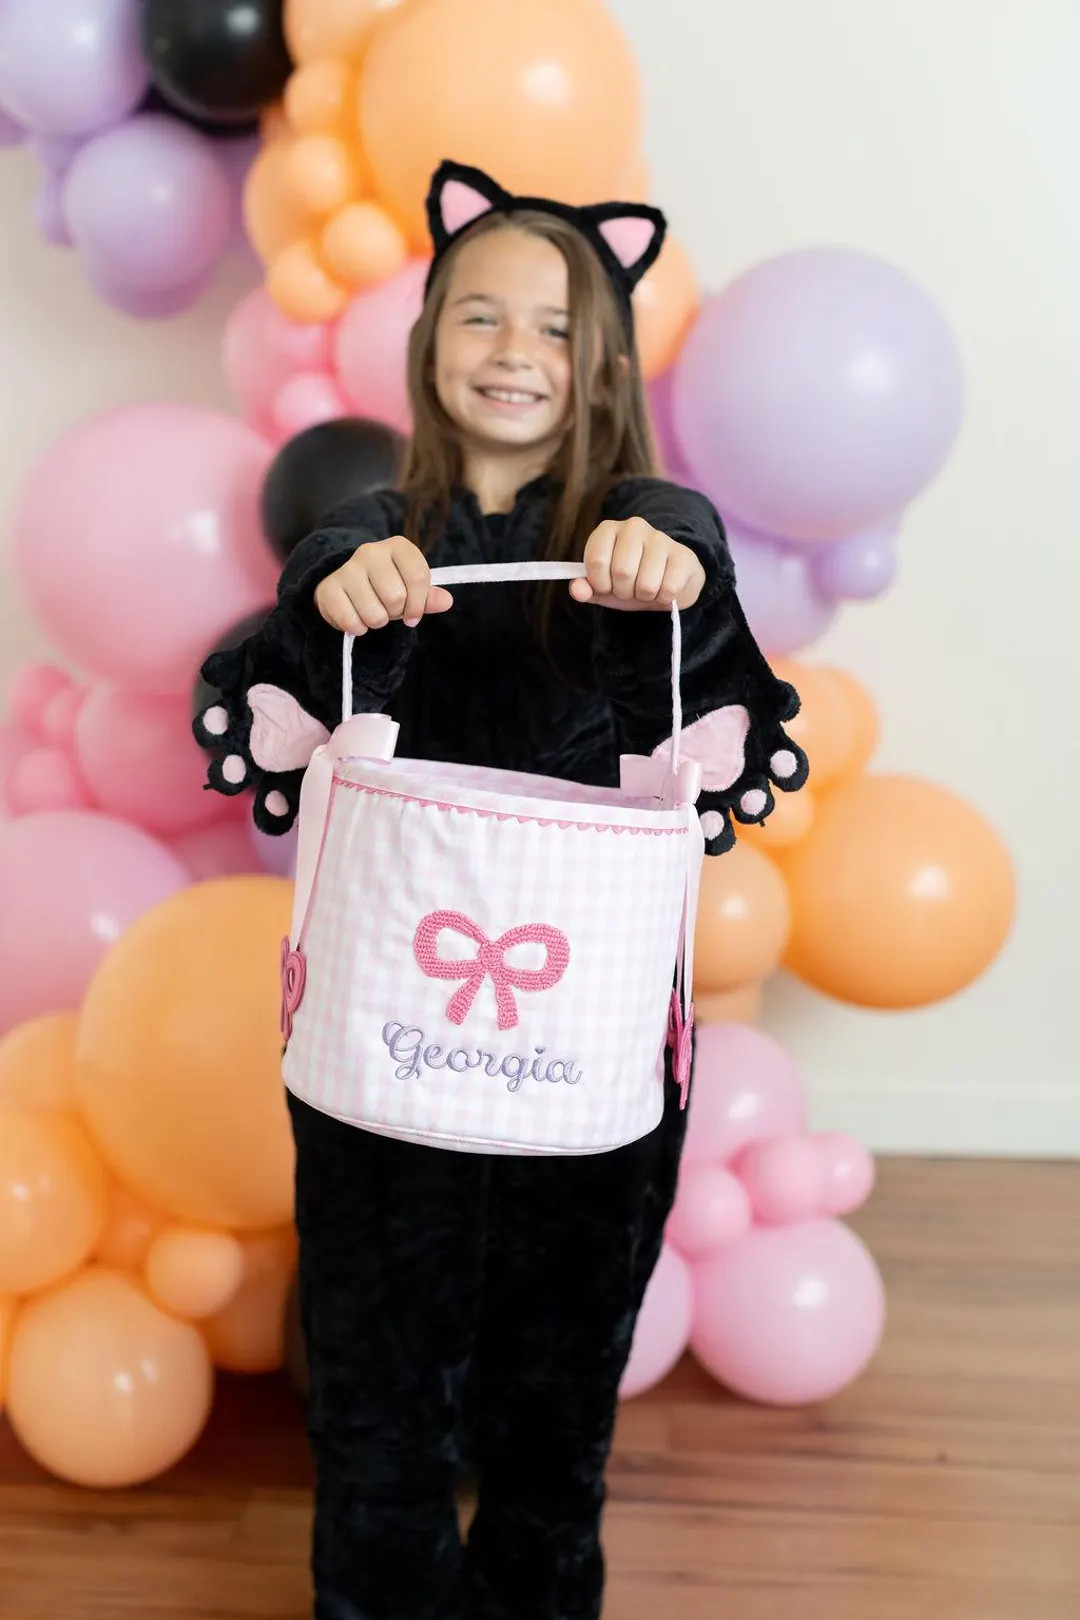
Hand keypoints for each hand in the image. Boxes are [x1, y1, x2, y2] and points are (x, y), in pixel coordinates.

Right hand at [315, 537, 453, 633]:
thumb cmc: (386, 586)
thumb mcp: (410, 589)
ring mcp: (348, 568)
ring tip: (372, 612)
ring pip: (374, 613)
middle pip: (396, 596)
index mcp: (398, 547)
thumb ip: (429, 597)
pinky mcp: (329, 588)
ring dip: (376, 622)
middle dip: (395, 612)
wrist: (346, 584)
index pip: (418, 576)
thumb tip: (446, 601)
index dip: (418, 604)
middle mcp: (371, 552)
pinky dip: (357, 628)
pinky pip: (351, 621)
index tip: (412, 616)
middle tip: (387, 609)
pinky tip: (356, 617)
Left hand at [570, 519, 706, 611]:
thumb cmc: (630, 581)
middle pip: (622, 572)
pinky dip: (664, 598)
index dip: (600, 583)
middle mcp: (634, 526)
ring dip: (645, 596)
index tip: (606, 586)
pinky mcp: (683, 555)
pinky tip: (664, 589)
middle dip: (624, 591)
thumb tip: (577, 590)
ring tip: (646, 589)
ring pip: (646, 584)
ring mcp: (660, 538)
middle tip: (629, 588)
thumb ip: (585, 588)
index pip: (597, 560)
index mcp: (608, 530)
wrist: (668, 582)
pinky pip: (669, 589)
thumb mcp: (603, 587)